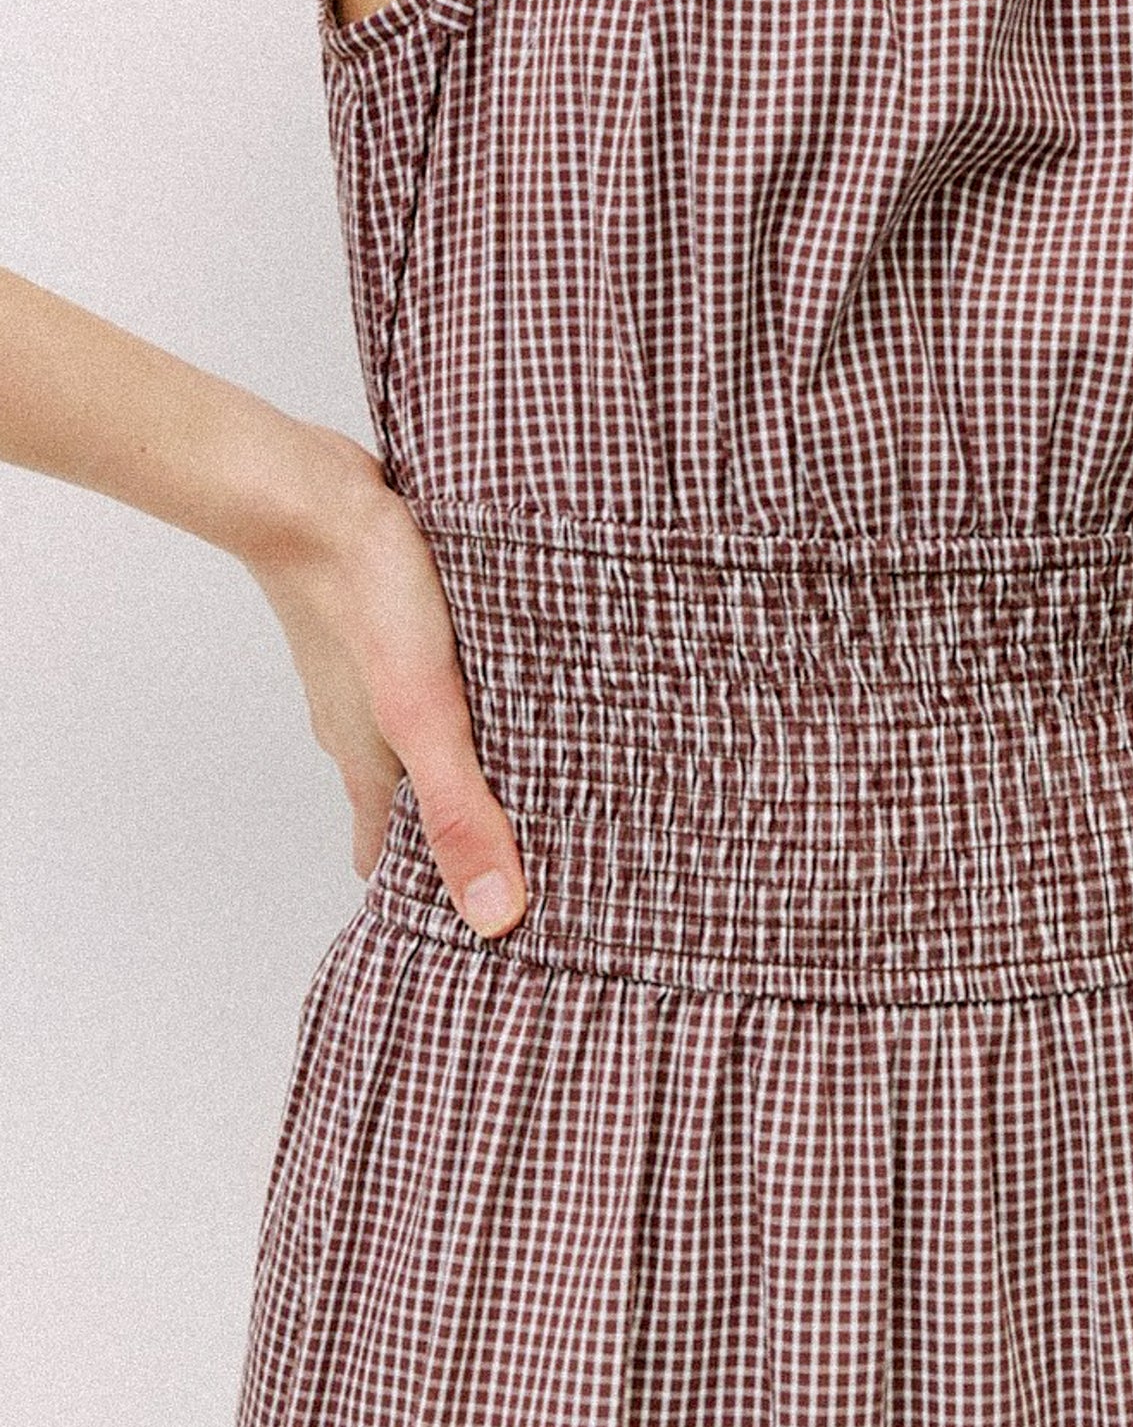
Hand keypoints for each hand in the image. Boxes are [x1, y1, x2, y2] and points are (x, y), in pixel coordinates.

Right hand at [241, 429, 528, 936]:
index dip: (427, 896)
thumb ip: (462, 809)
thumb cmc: (367, 601)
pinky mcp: (389, 621)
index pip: (390, 858)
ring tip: (527, 770)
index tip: (470, 932)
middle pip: (407, 800)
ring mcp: (370, 672)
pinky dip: (463, 694)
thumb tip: (495, 915)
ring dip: (462, 757)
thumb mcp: (426, 715)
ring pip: (416, 735)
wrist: (311, 494)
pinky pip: (428, 675)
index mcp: (371, 765)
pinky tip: (504, 677)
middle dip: (454, 830)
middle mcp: (364, 726)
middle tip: (521, 854)